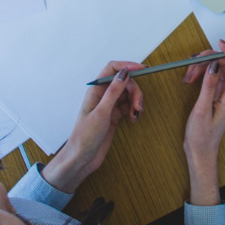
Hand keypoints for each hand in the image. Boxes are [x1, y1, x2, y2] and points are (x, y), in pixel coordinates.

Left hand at [42, 61, 143, 194]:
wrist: (82, 158)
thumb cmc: (85, 137)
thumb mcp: (101, 113)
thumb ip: (113, 92)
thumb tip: (124, 73)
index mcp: (95, 90)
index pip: (112, 69)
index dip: (128, 66)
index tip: (142, 69)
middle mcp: (102, 95)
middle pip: (125, 81)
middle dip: (135, 90)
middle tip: (139, 105)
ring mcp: (109, 105)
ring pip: (128, 94)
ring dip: (136, 101)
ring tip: (136, 114)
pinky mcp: (114, 115)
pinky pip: (128, 106)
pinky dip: (134, 110)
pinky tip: (133, 119)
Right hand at [183, 41, 224, 205]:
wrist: (200, 153)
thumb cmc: (202, 137)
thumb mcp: (202, 110)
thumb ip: (208, 87)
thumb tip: (213, 65)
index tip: (220, 44)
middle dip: (210, 59)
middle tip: (193, 63)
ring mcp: (224, 92)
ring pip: (218, 68)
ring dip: (203, 66)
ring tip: (189, 76)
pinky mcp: (217, 93)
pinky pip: (212, 75)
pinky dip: (202, 73)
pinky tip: (191, 79)